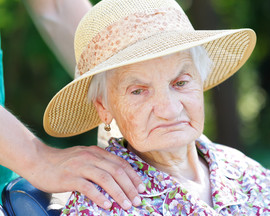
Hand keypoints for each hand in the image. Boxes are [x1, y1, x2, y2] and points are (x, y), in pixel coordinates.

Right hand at [26, 143, 144, 209]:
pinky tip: (107, 205)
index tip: (141, 188)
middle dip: (130, 187)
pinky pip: (88, 187)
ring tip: (126, 204)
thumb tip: (117, 178)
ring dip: (119, 193)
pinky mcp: (70, 178)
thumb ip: (99, 163)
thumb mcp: (84, 157)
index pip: (121, 164)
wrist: (38, 160)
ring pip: (106, 179)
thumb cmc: (63, 162)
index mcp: (97, 152)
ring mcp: (80, 167)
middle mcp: (91, 157)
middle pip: (117, 171)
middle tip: (137, 199)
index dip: (133, 176)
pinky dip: (100, 197)